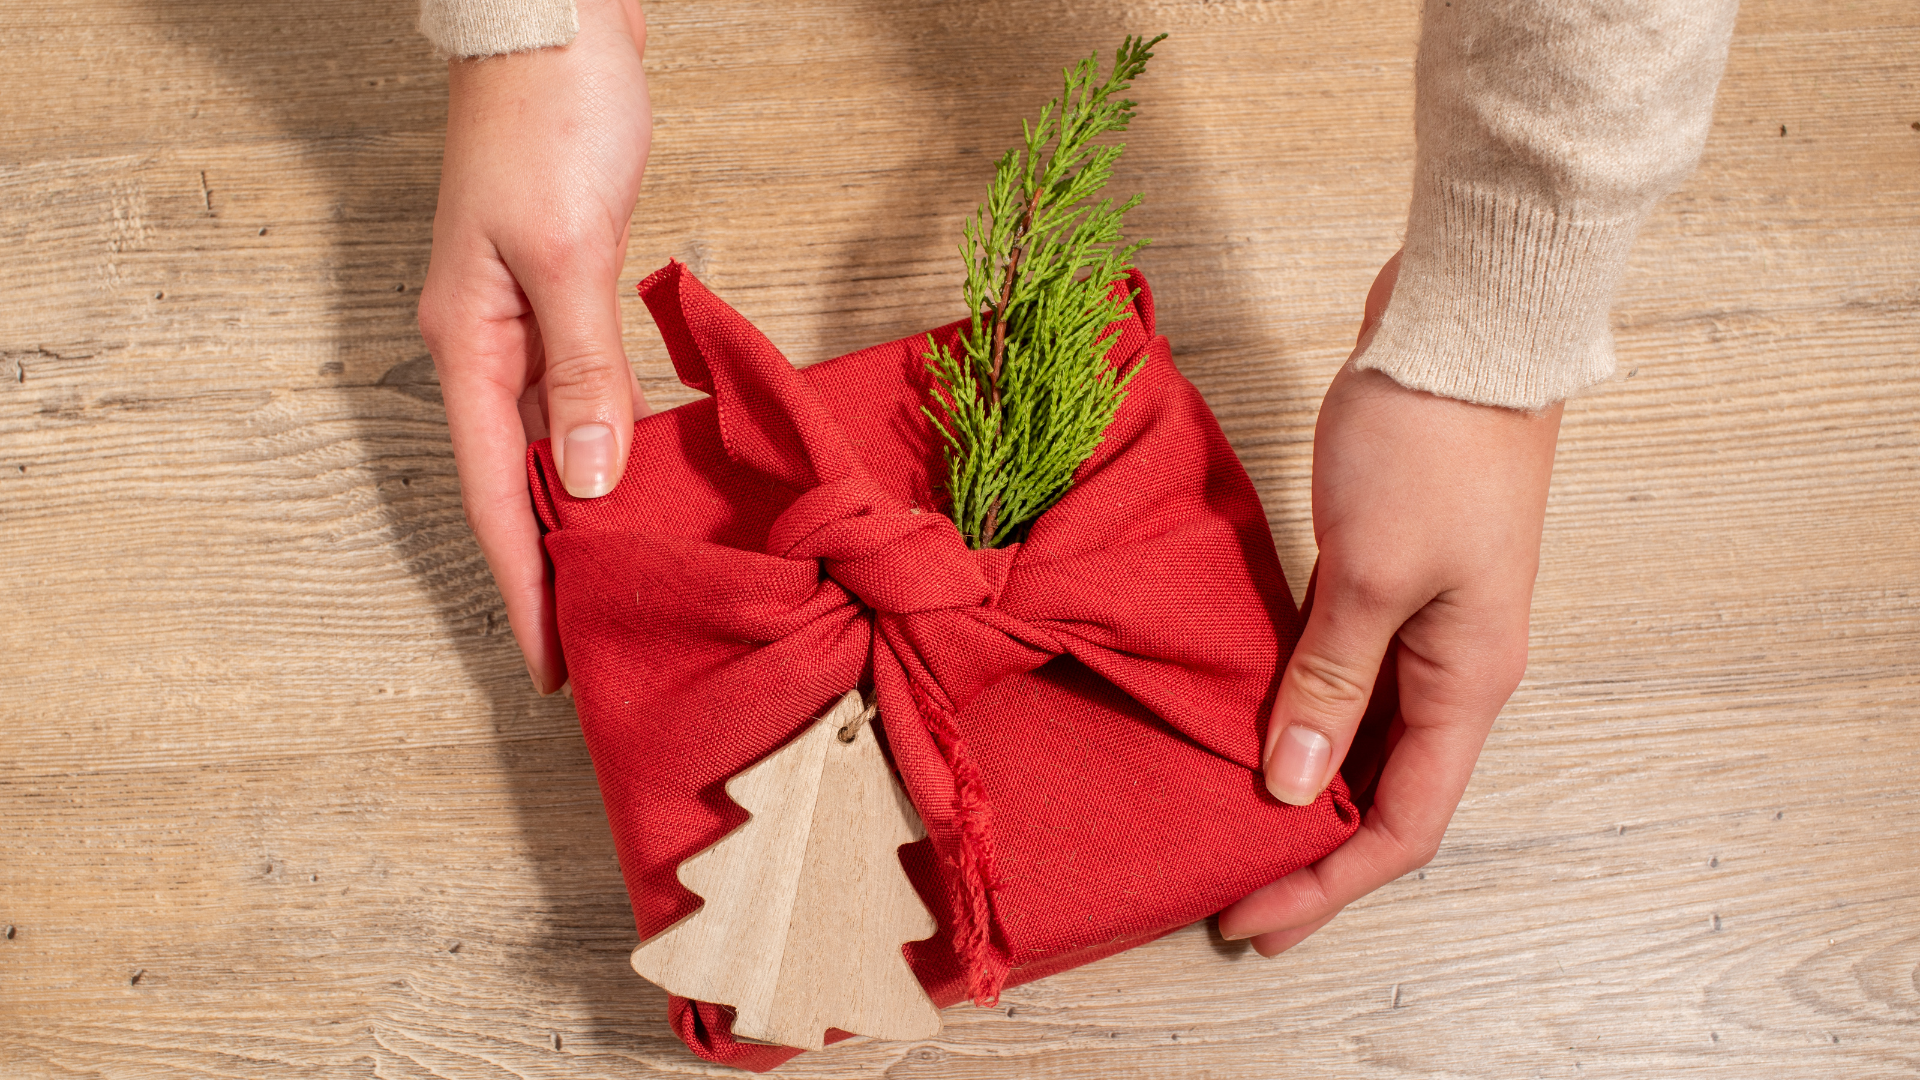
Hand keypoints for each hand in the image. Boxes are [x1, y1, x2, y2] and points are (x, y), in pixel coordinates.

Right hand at [417, 0, 651, 693]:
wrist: (557, 27)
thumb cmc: (550, 122)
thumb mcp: (566, 252)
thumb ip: (581, 370)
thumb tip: (585, 482)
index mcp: (469, 345)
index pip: (493, 495)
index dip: (524, 583)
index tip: (550, 661)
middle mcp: (488, 347)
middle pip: (516, 484)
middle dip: (551, 569)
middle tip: (595, 646)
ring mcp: (524, 323)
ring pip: (552, 446)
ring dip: (583, 515)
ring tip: (624, 586)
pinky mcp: (564, 298)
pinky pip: (582, 398)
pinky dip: (608, 447)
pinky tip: (639, 481)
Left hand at [1217, 254, 1563, 954]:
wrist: (1466, 325)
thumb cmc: (1429, 441)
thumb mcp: (1370, 574)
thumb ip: (1329, 685)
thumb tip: (1289, 788)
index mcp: (1468, 681)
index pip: (1402, 824)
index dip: (1327, 885)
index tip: (1250, 920)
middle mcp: (1455, 668)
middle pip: (1384, 793)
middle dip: (1312, 853)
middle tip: (1229, 891)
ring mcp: (1426, 623)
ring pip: (1363, 740)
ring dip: (1303, 787)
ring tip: (1230, 826)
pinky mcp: (1391, 581)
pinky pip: (1346, 678)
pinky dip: (1300, 715)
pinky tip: (1246, 728)